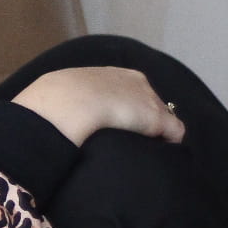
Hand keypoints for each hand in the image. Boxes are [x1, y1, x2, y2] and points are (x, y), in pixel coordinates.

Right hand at [12, 67, 185, 148]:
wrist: (67, 102)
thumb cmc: (57, 97)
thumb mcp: (62, 90)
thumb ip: (70, 96)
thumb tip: (53, 107)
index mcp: (116, 73)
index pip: (134, 89)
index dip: (131, 107)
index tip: (123, 123)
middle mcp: (137, 82)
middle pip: (151, 102)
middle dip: (146, 119)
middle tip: (134, 138)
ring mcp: (149, 100)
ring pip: (163, 117)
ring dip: (157, 132)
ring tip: (144, 148)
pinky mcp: (157, 119)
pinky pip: (174, 132)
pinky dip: (170, 143)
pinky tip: (158, 154)